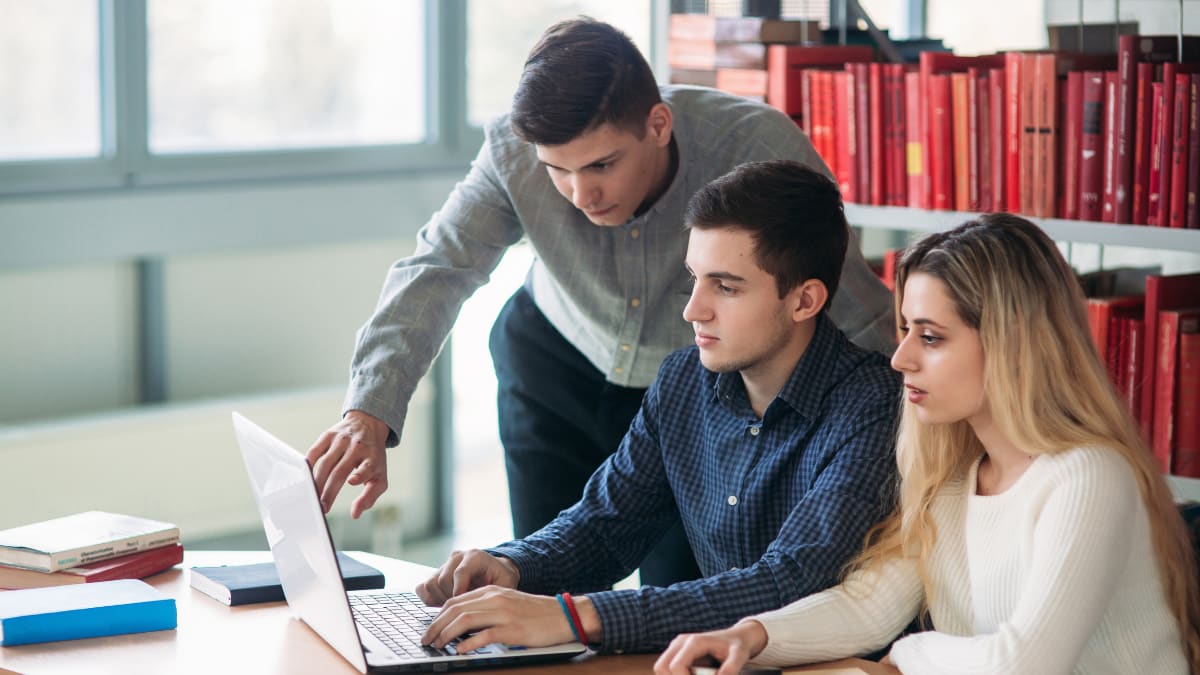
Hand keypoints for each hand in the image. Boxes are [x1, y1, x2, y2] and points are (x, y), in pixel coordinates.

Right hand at [306, 410, 389, 517]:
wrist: (368, 424)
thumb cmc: (372, 457)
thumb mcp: (380, 476)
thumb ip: (370, 496)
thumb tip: (355, 514)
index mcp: (372, 458)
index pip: (367, 467)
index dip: (360, 474)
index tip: (352, 482)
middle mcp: (357, 447)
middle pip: (340, 471)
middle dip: (329, 491)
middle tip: (322, 508)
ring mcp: (342, 440)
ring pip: (325, 463)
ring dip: (317, 482)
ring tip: (313, 497)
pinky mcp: (328, 435)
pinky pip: (314, 451)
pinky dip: (308, 465)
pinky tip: (305, 478)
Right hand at [415, 549, 520, 605]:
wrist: (497, 571)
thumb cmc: (502, 579)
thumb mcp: (505, 585)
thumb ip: (495, 595)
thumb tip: (482, 615)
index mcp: (475, 557)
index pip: (460, 572)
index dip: (459, 592)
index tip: (464, 608)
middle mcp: (457, 558)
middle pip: (443, 580)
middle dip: (450, 600)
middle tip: (460, 612)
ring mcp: (444, 565)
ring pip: (431, 584)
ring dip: (440, 601)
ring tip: (454, 609)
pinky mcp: (435, 574)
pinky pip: (423, 587)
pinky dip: (430, 600)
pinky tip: (444, 606)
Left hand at [421, 586, 573, 653]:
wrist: (562, 615)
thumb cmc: (535, 613)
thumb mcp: (508, 603)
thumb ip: (486, 608)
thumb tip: (461, 622)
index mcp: (492, 591)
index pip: (456, 600)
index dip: (438, 615)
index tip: (430, 628)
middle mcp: (495, 599)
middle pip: (455, 609)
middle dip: (436, 626)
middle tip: (426, 639)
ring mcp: (503, 613)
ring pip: (465, 620)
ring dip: (446, 634)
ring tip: (438, 645)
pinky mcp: (512, 629)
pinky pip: (484, 635)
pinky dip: (468, 643)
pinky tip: (460, 650)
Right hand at [654, 620, 768, 674]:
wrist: (735, 638)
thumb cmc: (737, 646)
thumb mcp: (739, 656)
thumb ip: (731, 669)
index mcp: (694, 642)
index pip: (676, 666)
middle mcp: (681, 642)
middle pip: (661, 667)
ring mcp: (677, 647)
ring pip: (662, 668)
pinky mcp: (677, 652)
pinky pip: (668, 668)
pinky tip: (693, 674)